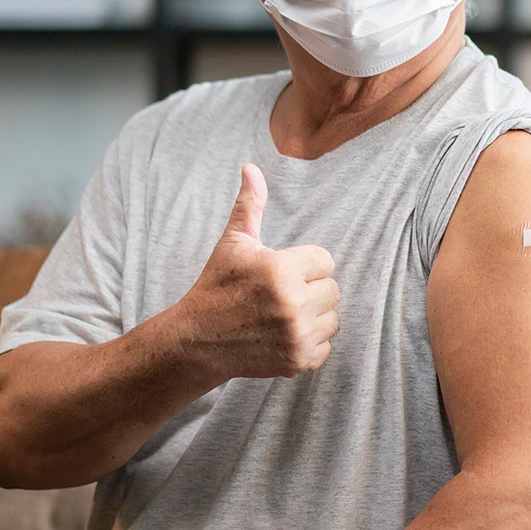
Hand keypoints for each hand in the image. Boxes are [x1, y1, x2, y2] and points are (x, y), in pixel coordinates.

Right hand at [172, 163, 341, 379]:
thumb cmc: (217, 286)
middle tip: (279, 296)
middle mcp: (292, 304)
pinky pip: (326, 347)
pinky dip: (309, 343)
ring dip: (313, 317)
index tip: (280, 273)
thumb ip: (250, 205)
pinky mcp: (298, 362)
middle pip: (333, 289)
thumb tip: (251, 167)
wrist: (197, 342)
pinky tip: (282, 336)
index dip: (304, 265)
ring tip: (280, 315)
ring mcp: (296, 336)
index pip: (326, 260)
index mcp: (281, 270)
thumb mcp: (233, 243)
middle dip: (310, 290)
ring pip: (332, 318)